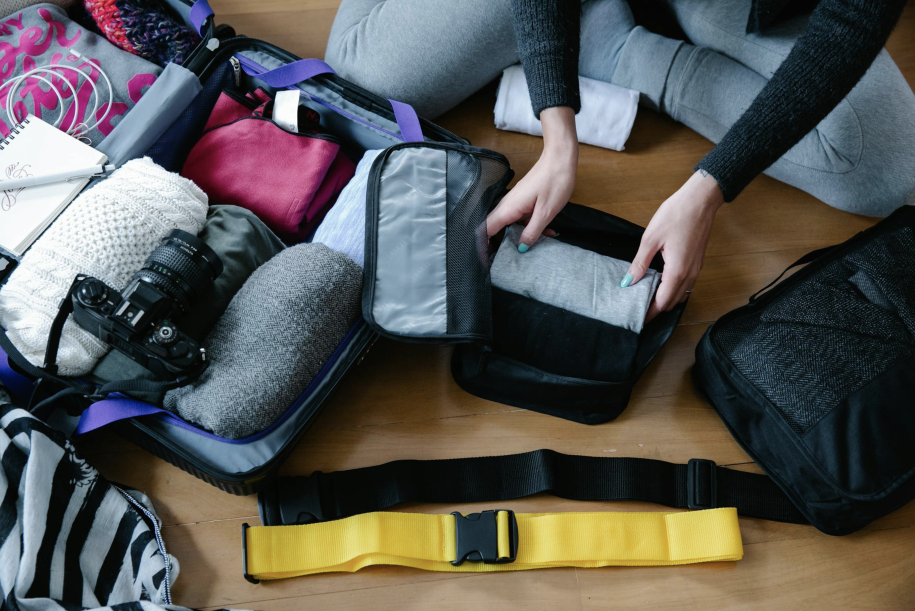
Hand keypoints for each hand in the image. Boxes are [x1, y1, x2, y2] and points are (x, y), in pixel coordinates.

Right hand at [486, 106, 577, 248]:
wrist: (560, 159)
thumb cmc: (554, 181)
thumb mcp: (546, 213)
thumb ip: (532, 232)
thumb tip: (522, 248)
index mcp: (509, 208)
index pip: (485, 229)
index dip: (483, 245)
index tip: (487, 259)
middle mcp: (508, 205)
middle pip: (494, 229)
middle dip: (500, 244)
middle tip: (512, 258)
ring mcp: (515, 202)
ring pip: (509, 225)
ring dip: (520, 236)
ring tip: (536, 245)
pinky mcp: (523, 201)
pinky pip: (520, 218)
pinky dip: (529, 227)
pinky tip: (546, 232)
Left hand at [622, 170, 724, 321]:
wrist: (701, 200)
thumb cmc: (676, 215)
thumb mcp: (651, 239)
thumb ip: (639, 263)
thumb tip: (628, 282)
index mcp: (677, 271)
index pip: (662, 303)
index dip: (650, 313)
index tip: (637, 318)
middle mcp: (689, 274)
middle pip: (672, 302)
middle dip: (657, 309)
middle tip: (639, 309)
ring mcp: (696, 269)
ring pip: (680, 294)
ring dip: (665, 300)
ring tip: (647, 298)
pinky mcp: (697, 262)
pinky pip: (685, 284)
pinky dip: (673, 289)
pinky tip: (660, 282)